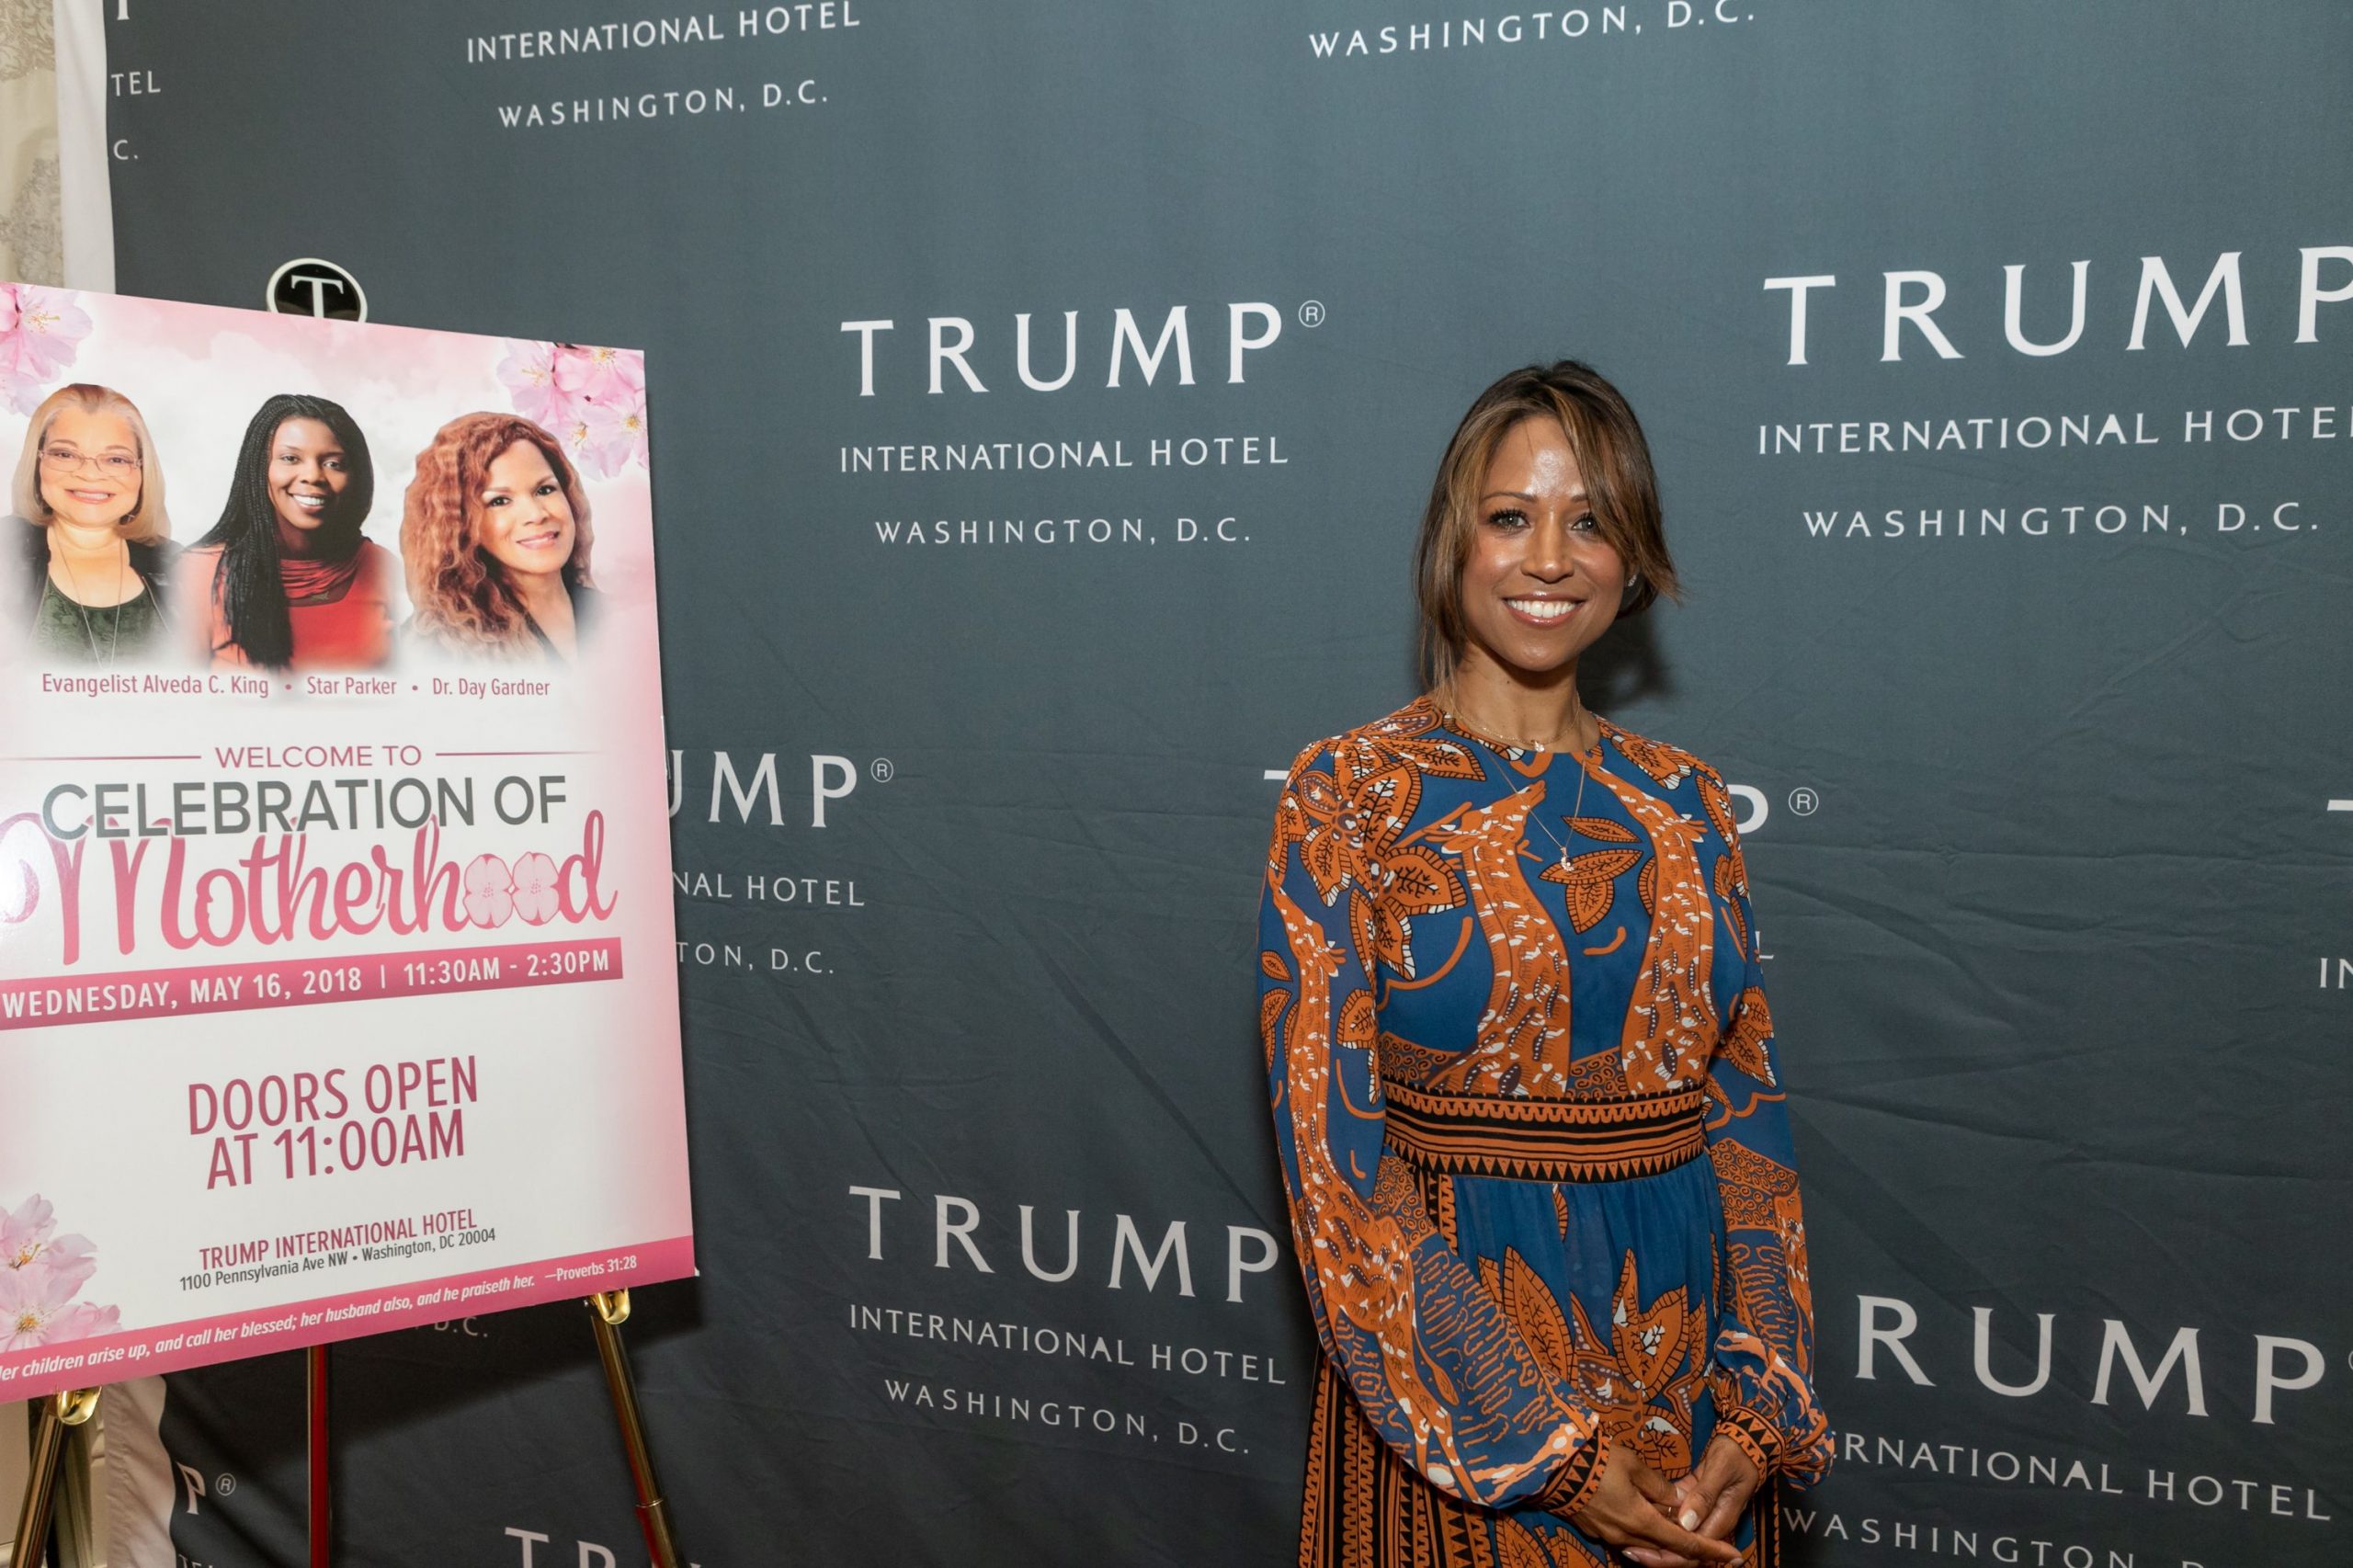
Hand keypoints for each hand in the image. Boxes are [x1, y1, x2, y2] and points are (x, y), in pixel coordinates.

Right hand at [1568, 1441, 1739, 1565]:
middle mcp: (1627, 1536)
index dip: (1711, 1550)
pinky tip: (1647, 1520)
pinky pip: (1626, 1538)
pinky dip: (1643, 1535)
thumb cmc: (1597, 1461)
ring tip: (1680, 1530)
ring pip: (1646, 1547)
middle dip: (1690, 1551)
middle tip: (1711, 1546)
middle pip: (1666, 1552)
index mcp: (1641, 1521)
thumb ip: (1659, 1487)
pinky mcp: (1594, 1529)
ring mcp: (1608, 1536)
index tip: (1733, 1554)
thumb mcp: (1635, 1466)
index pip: (1685, 1543)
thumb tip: (1676, 1501)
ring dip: (1665, 1543)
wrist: (1552, 1465)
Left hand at [1621, 1437, 1761, 1567]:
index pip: (1694, 1547)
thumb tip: (1686, 1524)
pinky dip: (1659, 1519)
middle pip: (1685, 1547)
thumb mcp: (1721, 1470)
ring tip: (1628, 1542)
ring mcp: (1702, 1512)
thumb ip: (1704, 1496)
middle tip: (1630, 1551)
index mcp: (1721, 1518)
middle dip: (1659, 1553)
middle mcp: (1711, 1521)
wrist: (1746, 1440)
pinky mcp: (1693, 1500)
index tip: (1646, 1554)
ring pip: (1678, 1534)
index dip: (1671, 1555)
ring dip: (1657, 1539)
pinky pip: (1676, 1516)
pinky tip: (1638, 1517)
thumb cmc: (1735, 1453)